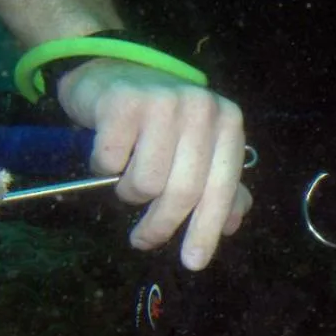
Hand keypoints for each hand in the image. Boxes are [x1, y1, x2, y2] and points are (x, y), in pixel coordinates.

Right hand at [56, 59, 252, 268]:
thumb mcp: (199, 149)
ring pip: (145, 182)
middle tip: (142, 241)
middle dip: (160, 226)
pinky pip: (110, 163)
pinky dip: (104, 168)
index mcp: (228, 122)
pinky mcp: (122, 102)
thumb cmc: (161, 121)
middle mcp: (201, 108)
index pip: (222, 188)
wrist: (112, 73)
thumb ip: (220, 185)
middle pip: (183, 191)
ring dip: (129, 192)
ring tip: (127, 178)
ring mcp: (163, 101)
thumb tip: (232, 224)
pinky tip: (109, 152)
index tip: (193, 262)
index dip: (206, 229)